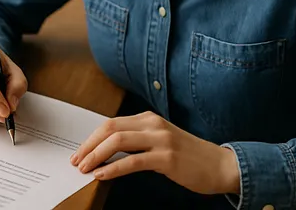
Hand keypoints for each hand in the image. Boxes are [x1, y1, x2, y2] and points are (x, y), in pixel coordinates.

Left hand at [70, 111, 240, 194]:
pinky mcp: (167, 157)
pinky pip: (132, 161)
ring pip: (118, 141)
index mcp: (149, 119)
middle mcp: (153, 124)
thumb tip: (107, 151)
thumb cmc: (188, 157)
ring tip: (84, 169)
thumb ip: (138, 141)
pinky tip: (101, 175)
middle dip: (88, 145)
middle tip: (76, 161)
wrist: (220, 165)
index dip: (91, 138)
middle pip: (110, 129)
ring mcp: (161, 139)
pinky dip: (113, 168)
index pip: (111, 124)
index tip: (79, 153)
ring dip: (96, 155)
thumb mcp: (160, 142)